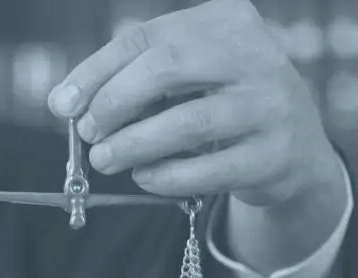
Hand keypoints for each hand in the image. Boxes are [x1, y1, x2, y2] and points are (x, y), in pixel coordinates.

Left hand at [47, 0, 344, 207]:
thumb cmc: (221, 102)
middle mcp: (255, 54)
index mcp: (226, 20)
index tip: (62, 105)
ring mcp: (271, 105)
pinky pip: (209, 169)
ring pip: (189, 122)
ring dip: (134, 143)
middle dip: (115, 101)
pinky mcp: (274, 155)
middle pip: (168, 66)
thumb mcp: (186, 75)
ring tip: (105, 159)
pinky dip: (166, 175)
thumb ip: (130, 80)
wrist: (295, 147)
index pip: (145, 38)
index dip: (95, 72)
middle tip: (89, 132)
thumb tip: (64, 103)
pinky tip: (143, 176)